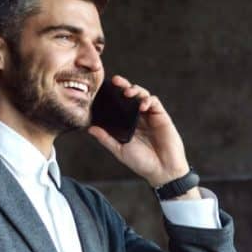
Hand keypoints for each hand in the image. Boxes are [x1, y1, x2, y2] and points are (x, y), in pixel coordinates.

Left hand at [88, 74, 195, 190]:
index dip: (113, 96)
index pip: (119, 106)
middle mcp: (138, 118)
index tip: (104, 89)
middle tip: (116, 81)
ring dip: (136, 90)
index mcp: (128, 124)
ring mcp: (150, 116)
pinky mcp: (162, 116)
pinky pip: (154, 102)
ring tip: (128, 92)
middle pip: (131, 97)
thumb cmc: (141, 162)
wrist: (161, 170)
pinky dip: (147, 100)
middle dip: (124, 86)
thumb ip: (106, 138)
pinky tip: (142, 105)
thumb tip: (90, 128)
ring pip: (143, 95)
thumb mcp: (119, 150)